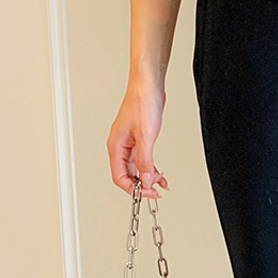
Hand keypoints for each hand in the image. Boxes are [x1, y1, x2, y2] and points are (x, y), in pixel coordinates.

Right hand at [109, 72, 169, 197]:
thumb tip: (145, 180)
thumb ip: (145, 161)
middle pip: (127, 174)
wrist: (148, 84)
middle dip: (142, 184)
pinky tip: (160, 174)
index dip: (133, 188)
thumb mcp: (146, 136)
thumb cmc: (142, 102)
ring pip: (136, 168)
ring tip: (161, 184)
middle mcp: (120, 146)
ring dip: (148, 177)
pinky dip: (151, 168)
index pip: (119, 176)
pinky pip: (143, 159)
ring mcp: (129, 143)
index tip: (147, 193)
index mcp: (116, 146)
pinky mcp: (139, 138)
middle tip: (156, 191)